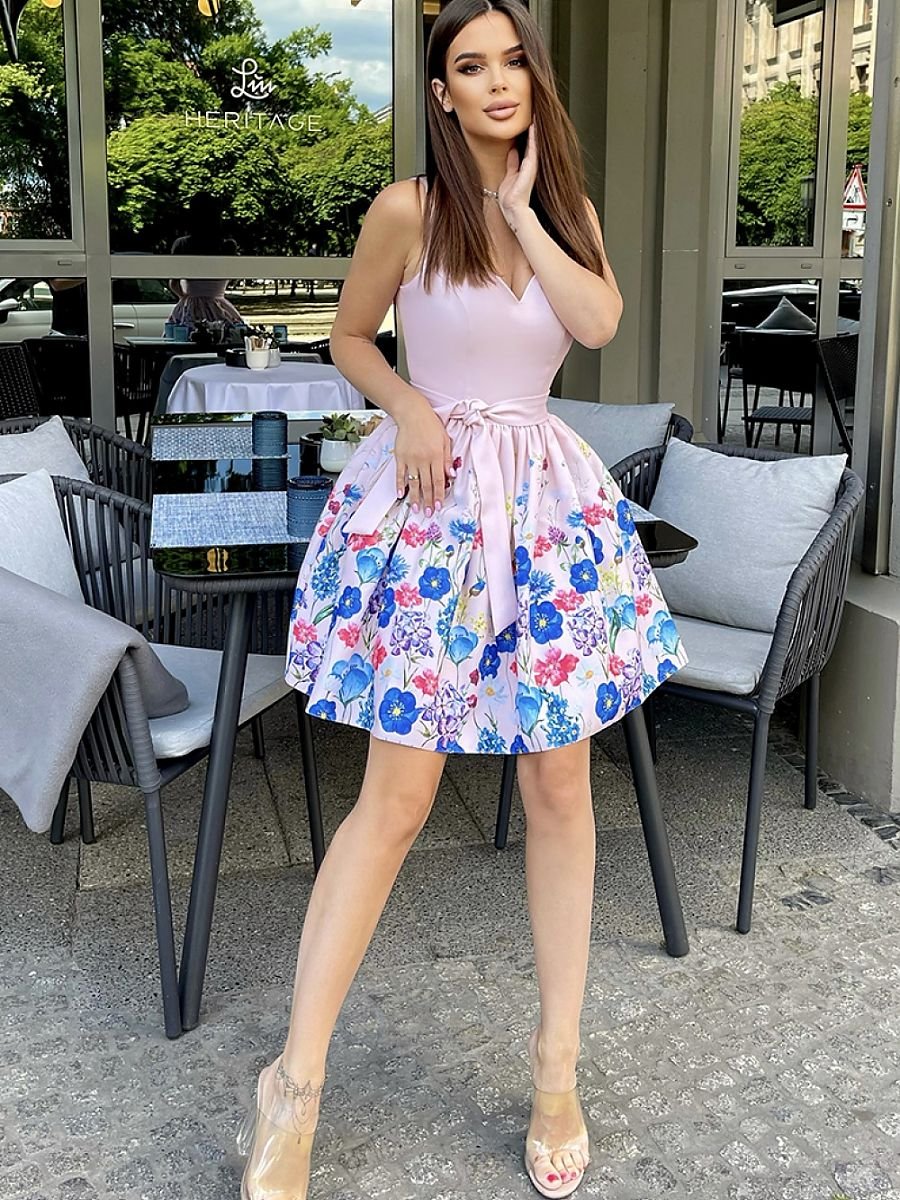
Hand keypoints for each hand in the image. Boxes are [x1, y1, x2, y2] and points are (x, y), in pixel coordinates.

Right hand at [394, 400, 454, 515]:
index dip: (439, 494)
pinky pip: (400, 474)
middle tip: (429, 513)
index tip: (439, 505)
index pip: (439, 480)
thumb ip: (448, 458)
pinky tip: (401, 494)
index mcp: (436, 456)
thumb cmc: (431, 425)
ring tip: (416, 508)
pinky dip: (400, 485)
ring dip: (415, 497)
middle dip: (428, 500)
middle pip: (426, 484)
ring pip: (413, 482)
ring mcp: (410, 459)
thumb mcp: (445, 439)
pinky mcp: (400, 456)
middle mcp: (423, 459)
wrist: (412, 414)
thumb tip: (452, 475)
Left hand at [498, 122, 537, 227]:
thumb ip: (512, 163)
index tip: (528, 118)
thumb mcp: (509, 175)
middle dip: (534, 127)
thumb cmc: (510, 197)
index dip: (528, 132)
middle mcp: (530, 164)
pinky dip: (534, 136)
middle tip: (535, 110)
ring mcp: (532, 165)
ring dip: (535, 128)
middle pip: (533, 141)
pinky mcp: (531, 166)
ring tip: (536, 112)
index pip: (527, 144)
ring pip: (535, 141)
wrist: (512, 208)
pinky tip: (533, 124)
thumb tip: (512, 151)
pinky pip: (533, 147)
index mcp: (524, 165)